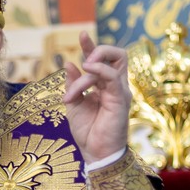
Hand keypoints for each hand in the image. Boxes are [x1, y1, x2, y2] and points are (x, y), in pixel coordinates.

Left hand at [62, 31, 130, 164]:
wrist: (95, 154)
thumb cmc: (87, 132)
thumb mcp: (74, 104)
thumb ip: (73, 84)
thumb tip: (68, 63)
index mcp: (104, 87)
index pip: (104, 59)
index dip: (92, 46)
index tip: (82, 35)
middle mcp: (115, 86)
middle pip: (117, 54)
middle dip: (99, 49)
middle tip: (84, 61)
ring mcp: (120, 91)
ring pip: (114, 62)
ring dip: (92, 64)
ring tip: (75, 87)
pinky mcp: (120, 99)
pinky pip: (112, 76)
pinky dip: (99, 69)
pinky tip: (86, 70)